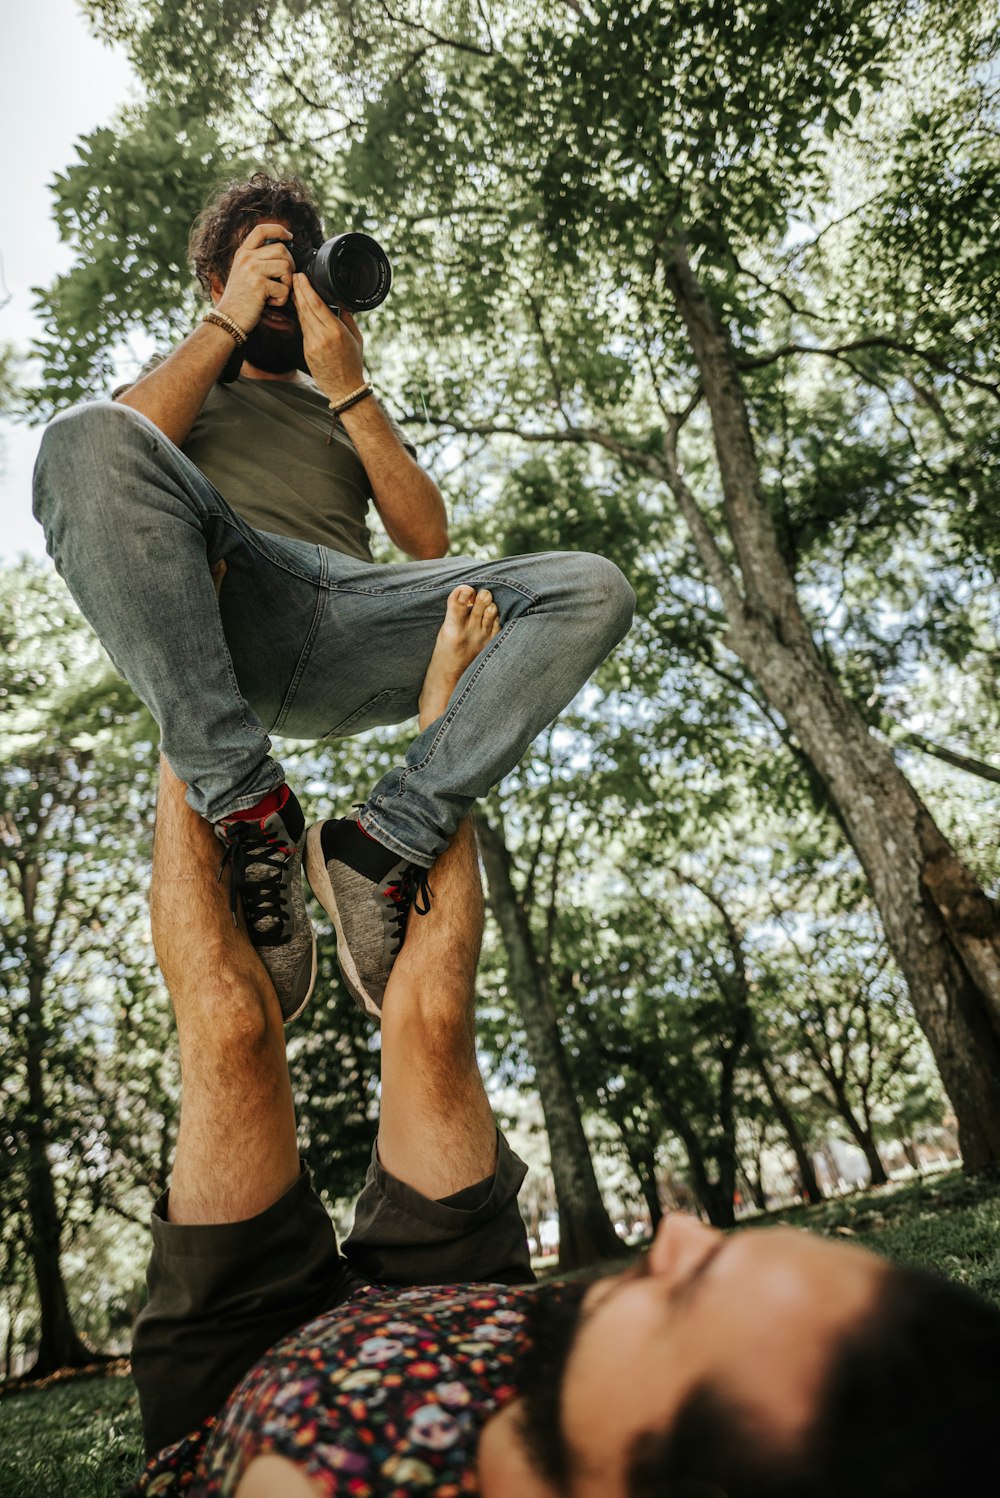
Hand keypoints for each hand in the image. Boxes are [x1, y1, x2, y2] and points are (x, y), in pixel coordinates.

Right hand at [214, 223, 294, 333]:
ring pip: (286, 266)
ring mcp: (252, 270)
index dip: (279, 229)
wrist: (228, 317)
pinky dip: (282, 298)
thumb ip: (257, 260)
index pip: (261, 230)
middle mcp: (247, 258)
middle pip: (281, 249)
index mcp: (243, 252)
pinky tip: (271, 302)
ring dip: (287, 283)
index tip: (290, 236)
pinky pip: (284, 287)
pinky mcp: (259, 285)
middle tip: (284, 280)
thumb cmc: (239, 298)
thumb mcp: (243, 272)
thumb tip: (282, 252)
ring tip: (277, 292)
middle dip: (290, 265)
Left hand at [292, 273, 364, 401]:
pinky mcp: (306, 351)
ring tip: (295, 288)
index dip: (307, 289)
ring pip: (302, 317)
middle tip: (294, 276)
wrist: (344, 388)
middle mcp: (322, 337)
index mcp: (336, 332)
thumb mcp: (357, 338)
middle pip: (306, 308)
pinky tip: (299, 307)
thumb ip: (348, 319)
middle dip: (299, 290)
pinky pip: (303, 329)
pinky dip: (301, 316)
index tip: (302, 277)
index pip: (317, 305)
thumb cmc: (353, 364)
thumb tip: (340, 304)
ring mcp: (312, 344)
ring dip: (297, 301)